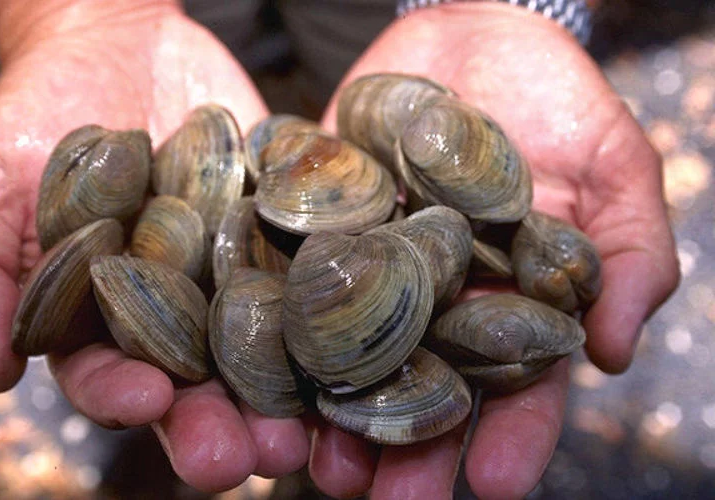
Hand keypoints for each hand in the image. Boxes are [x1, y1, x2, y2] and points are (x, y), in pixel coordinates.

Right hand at [0, 0, 309, 491]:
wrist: (115, 45)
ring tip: (303, 431)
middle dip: (218, 427)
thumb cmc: (37, 114)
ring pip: (260, 353)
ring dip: (284, 398)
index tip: (146, 399)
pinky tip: (357, 343)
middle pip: (195, 386)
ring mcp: (231, 279)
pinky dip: (331, 311)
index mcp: (96, 320)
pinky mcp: (279, 240)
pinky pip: (308, 278)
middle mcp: (170, 315)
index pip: (105, 376)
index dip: (121, 396)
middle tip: (248, 458)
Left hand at [315, 3, 679, 498]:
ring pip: (354, 357)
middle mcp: (439, 300)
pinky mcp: (322, 230)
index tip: (495, 486)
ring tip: (318, 464)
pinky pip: (297, 283)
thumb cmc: (557, 99)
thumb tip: (615, 349)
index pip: (517, 386)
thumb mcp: (612, 165)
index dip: (511, 437)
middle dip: (409, 448)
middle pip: (425, 390)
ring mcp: (376, 270)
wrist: (470, 37)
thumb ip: (628, 251)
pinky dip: (282, 327)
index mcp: (512, 302)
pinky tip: (264, 371)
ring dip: (337, 413)